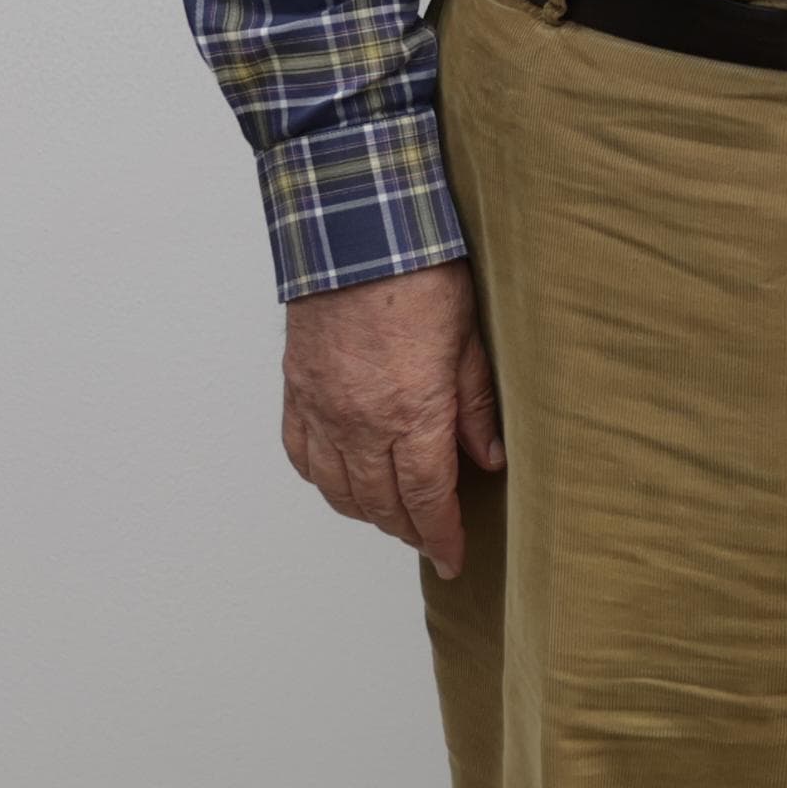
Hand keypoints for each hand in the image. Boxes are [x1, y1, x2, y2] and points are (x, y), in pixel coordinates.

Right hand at [282, 259, 502, 577]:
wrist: (357, 230)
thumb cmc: (422, 273)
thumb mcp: (471, 337)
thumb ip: (476, 405)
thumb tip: (489, 458)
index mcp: (411, 412)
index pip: (426, 497)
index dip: (440, 535)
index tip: (452, 558)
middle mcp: (359, 422)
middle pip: (381, 502)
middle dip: (409, 530)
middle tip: (431, 541)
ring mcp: (322, 410)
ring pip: (339, 489)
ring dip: (368, 512)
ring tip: (395, 517)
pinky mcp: (297, 391)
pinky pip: (302, 456)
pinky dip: (323, 480)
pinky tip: (342, 482)